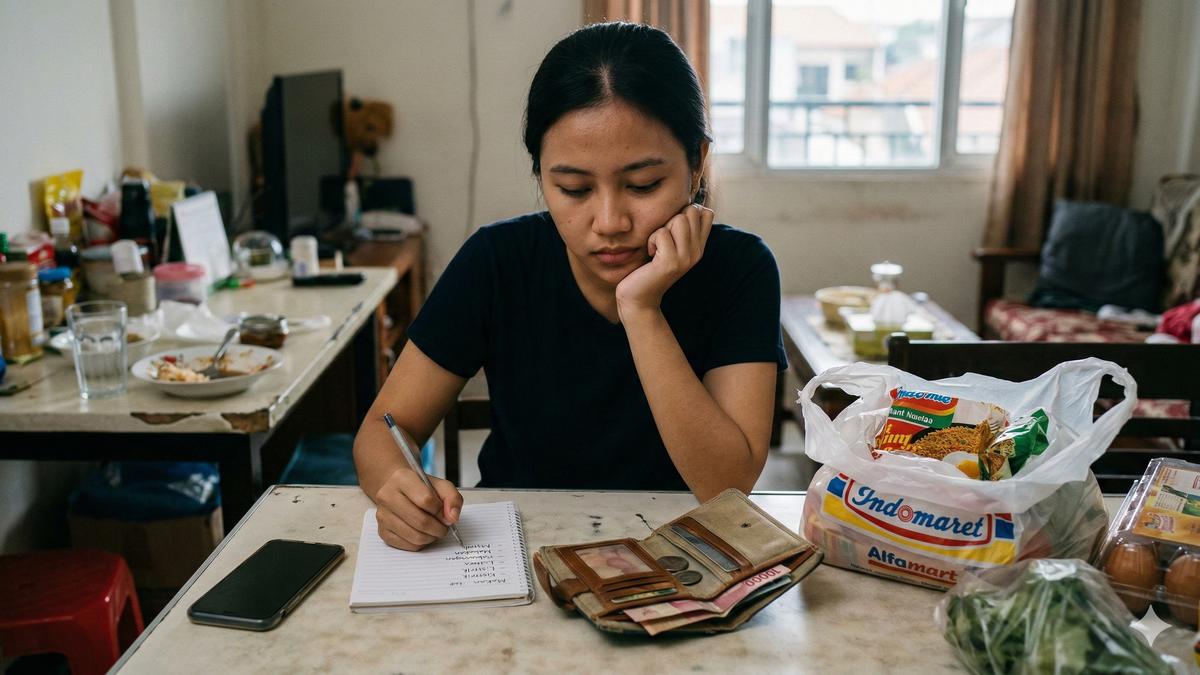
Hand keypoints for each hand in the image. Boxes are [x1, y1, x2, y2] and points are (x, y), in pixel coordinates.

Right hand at [372, 466, 462, 550]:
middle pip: (421, 521)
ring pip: (415, 536)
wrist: (401, 492)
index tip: (446, 514)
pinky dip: (420, 544)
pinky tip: (423, 534)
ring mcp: (382, 515)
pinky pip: (407, 546)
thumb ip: (452, 498)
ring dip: (431, 537)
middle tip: (444, 527)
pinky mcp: (382, 531)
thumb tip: (452, 517)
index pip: (426, 500)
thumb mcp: (441, 486)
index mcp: (402, 479)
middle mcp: (387, 496)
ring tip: (434, 530)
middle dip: (438, 528)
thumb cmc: (422, 489)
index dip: (441, 511)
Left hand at [615, 204, 713, 318]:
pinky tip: (650, 255)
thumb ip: (680, 228)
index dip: (688, 211)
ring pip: (678, 219)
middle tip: (662, 239)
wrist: (639, 298)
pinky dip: (651, 240)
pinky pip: (661, 233)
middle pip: (691, 211)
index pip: (706, 213)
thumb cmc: (649, 267)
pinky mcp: (671, 263)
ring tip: (657, 247)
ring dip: (661, 229)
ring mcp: (686, 258)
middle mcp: (697, 252)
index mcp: (699, 246)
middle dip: (671, 219)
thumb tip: (686, 202)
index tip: (673, 228)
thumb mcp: (669, 245)